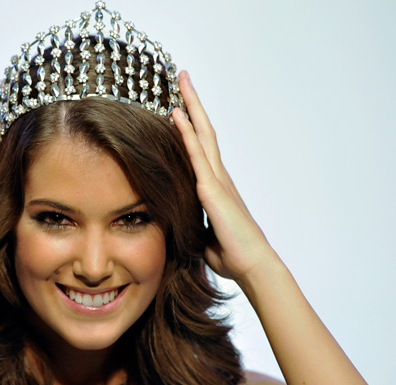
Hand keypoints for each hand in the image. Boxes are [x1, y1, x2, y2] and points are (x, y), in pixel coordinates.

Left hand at [172, 71, 277, 281]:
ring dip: (191, 107)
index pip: (201, 146)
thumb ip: (194, 219)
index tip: (180, 103)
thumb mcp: (204, 232)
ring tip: (181, 82)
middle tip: (183, 76)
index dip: (192, 123)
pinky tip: (176, 116)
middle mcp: (218, 176)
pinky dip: (187, 134)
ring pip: (202, 135)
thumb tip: (182, 219)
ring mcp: (216, 180)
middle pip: (205, 130)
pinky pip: (197, 156)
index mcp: (215, 185)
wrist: (251, 266)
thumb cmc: (231, 252)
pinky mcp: (212, 190)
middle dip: (193, 102)